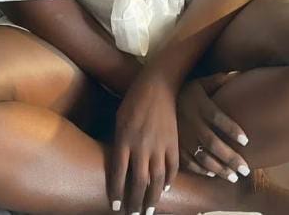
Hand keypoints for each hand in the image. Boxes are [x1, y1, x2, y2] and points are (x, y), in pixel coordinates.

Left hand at [107, 71, 178, 214]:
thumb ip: (119, 144)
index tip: (116, 208)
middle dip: (134, 202)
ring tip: (149, 210)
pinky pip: (172, 167)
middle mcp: (141, 146)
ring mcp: (159, 145)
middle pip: (138, 182)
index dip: (117, 194)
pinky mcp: (173, 142)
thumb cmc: (133, 101)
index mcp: (124, 140)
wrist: (157, 86)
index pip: (118, 174)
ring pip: (156, 179)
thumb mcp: (119, 120)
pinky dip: (169, 180)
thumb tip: (120, 167)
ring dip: (152, 198)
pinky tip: (164, 188)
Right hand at [176, 71, 250, 182]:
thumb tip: (238, 74)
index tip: (246, 141)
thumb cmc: (185, 90)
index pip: (218, 118)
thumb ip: (218, 80)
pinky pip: (187, 161)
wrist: (155, 96)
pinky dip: (200, 169)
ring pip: (201, 155)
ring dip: (218, 168)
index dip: (232, 129)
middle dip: (230, 157)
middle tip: (245, 169)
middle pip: (212, 142)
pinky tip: (212, 174)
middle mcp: (191, 121)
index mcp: (199, 105)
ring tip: (234, 176)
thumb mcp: (200, 82)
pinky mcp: (173, 145)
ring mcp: (181, 135)